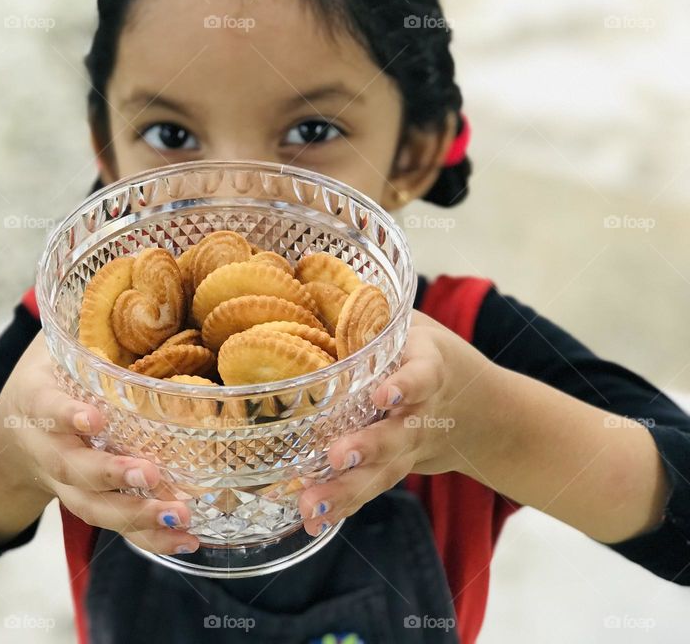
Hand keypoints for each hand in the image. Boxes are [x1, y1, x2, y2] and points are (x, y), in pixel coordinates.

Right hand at [0, 333, 199, 554]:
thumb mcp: (58, 342)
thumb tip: (143, 256)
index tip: (92, 417)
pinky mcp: (90, 504)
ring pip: (95, 508)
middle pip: (73, 469)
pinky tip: (188, 536)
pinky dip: (150, 536)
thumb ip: (89, 317)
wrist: (18, 433)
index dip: (66, 415)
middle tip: (149, 475)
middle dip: (110, 475)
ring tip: (180, 515)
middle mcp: (49, 447)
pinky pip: (117, 528)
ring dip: (137, 516)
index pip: (46, 407)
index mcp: (38, 399)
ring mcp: (67, 483)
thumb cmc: (52, 375)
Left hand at [296, 311, 495, 535]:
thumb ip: (375, 311)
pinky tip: (312, 520)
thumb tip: (305, 270)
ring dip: (346, 490)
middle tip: (338, 456)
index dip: (404, 386)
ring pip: (380, 473)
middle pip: (397, 435)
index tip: (385, 394)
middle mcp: (419, 415)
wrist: (484, 412)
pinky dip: (342, 507)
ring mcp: (408, 448)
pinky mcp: (394, 470)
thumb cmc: (431, 356)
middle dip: (369, 448)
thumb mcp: (415, 326)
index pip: (420, 377)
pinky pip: (369, 489)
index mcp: (429, 371)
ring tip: (312, 505)